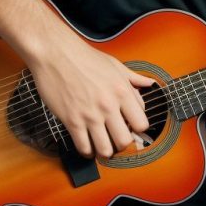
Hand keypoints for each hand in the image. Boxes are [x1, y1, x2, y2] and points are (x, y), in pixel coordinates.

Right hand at [27, 37, 154, 157]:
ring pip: (105, 149)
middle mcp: (109, 106)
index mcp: (123, 92)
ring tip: (103, 147)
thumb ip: (134, 78)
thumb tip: (149, 84)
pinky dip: (87, 152)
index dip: (138, 129)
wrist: (56, 53)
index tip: (132, 128)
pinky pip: (83, 146)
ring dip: (105, 152)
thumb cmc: (85, 58)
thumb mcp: (115, 65)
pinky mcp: (72, 121)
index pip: (141, 123)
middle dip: (122, 144)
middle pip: (125, 141)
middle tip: (116, 141)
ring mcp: (90, 115)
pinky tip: (87, 148)